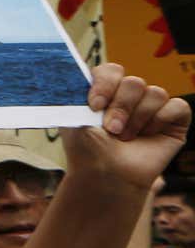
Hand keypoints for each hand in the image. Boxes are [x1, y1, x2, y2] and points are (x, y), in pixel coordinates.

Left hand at [63, 64, 189, 189]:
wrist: (106, 177)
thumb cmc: (87, 150)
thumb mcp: (72, 118)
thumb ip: (74, 92)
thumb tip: (70, 70)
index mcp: (105, 91)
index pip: (111, 70)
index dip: (105, 84)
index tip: (95, 106)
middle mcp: (129, 97)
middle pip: (134, 82)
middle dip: (121, 107)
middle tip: (111, 130)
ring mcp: (151, 108)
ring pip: (155, 93)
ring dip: (138, 118)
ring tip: (125, 138)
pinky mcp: (173, 121)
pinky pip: (177, 106)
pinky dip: (161, 120)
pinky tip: (148, 135)